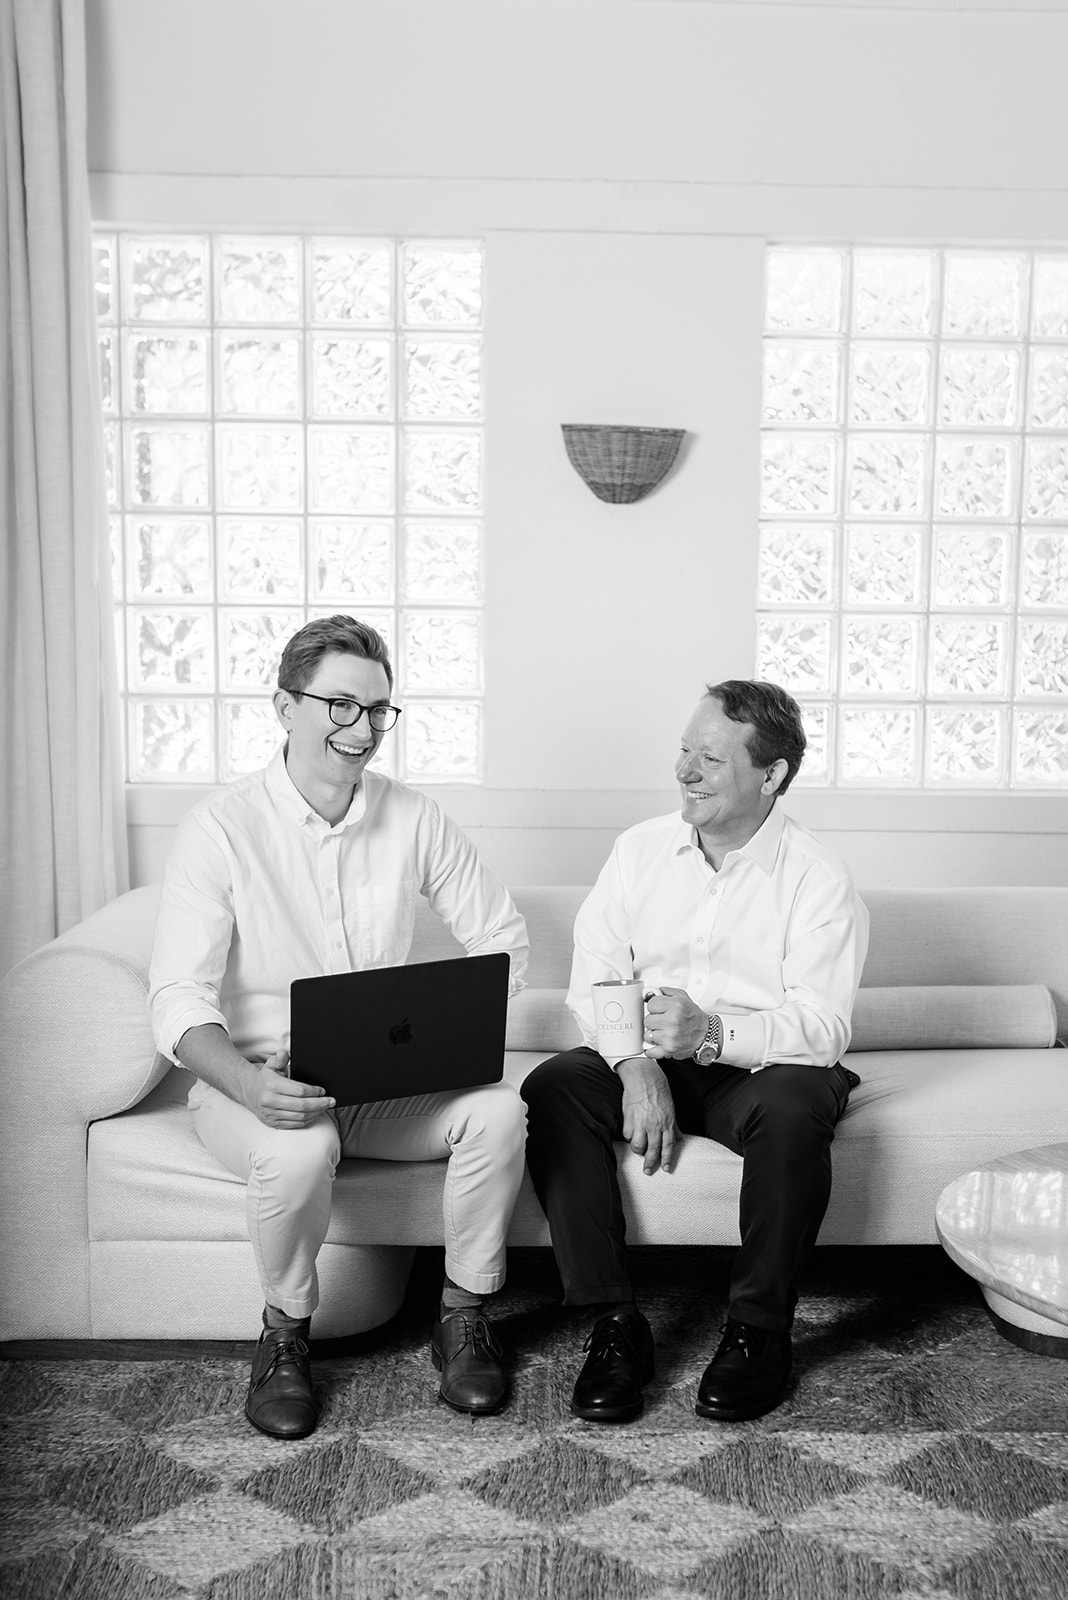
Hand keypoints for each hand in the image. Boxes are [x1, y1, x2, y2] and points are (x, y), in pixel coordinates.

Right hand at [248, 1047, 335, 1129]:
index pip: (299, 1091)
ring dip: (316, 1113)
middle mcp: (270, 1101)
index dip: (314, 1092)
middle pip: (302, 1106)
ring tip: (324, 1107)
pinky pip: (294, 1124)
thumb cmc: (265, 1078)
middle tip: (331, 1101)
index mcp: (272, 1085)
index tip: (323, 1091)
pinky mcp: (272, 1123)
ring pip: (300, 1117)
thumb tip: (285, 1053)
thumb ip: (280, 1058)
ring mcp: (271, 1114)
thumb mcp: (272, 1064)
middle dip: (320, 1104)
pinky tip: (314, 1114)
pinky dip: (307, 1120)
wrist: (249, 1092)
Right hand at [618, 1058, 677, 1174]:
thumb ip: (674, 1125)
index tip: (666, 1168)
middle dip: (650, 1163)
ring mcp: (641, 1123)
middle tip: (648, 1170)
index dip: (667, 1159)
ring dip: (638, 1151)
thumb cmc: (659, 1091)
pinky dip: (629, 1137)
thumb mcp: (671, 1109)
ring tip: (639, 1150)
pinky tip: (631, 1135)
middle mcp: (654, 1126)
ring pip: (638, 1146)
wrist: (644, 1078)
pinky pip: (627, 1135)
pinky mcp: (629, 1119)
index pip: (668, 1146)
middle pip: (653, 1150)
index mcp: (667, 1123)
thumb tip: (679, 1138)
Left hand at [643, 986, 707, 1060]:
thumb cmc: (694, 1017)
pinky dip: (652, 1049)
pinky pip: (650, 1051)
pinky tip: (659, 1044)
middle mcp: (673, 1020)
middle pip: (647, 1020)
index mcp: (676, 1005)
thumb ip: (664, 992)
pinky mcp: (669, 1049)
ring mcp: (670, 1036)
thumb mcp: (682, 997)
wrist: (706, 1035)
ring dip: (654, 1035)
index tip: (660, 1010)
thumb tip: (648, 993)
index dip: (655, 1007)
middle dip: (654, 1021)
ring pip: (647, 1035)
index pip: (650, 1004)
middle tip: (664, 1021)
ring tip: (664, 1032)